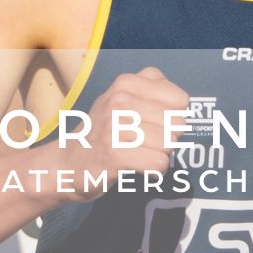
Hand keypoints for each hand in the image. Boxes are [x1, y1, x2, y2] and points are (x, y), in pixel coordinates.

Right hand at [71, 68, 180, 193]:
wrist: (68, 162)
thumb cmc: (105, 130)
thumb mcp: (123, 97)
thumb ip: (154, 89)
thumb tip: (184, 105)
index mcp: (126, 82)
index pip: (181, 100)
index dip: (173, 115)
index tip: (153, 121)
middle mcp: (119, 100)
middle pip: (177, 123)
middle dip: (167, 136)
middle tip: (143, 140)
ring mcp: (114, 127)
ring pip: (169, 144)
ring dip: (159, 154)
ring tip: (137, 152)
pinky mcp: (113, 154)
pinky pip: (158, 163)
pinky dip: (154, 170)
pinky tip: (137, 166)